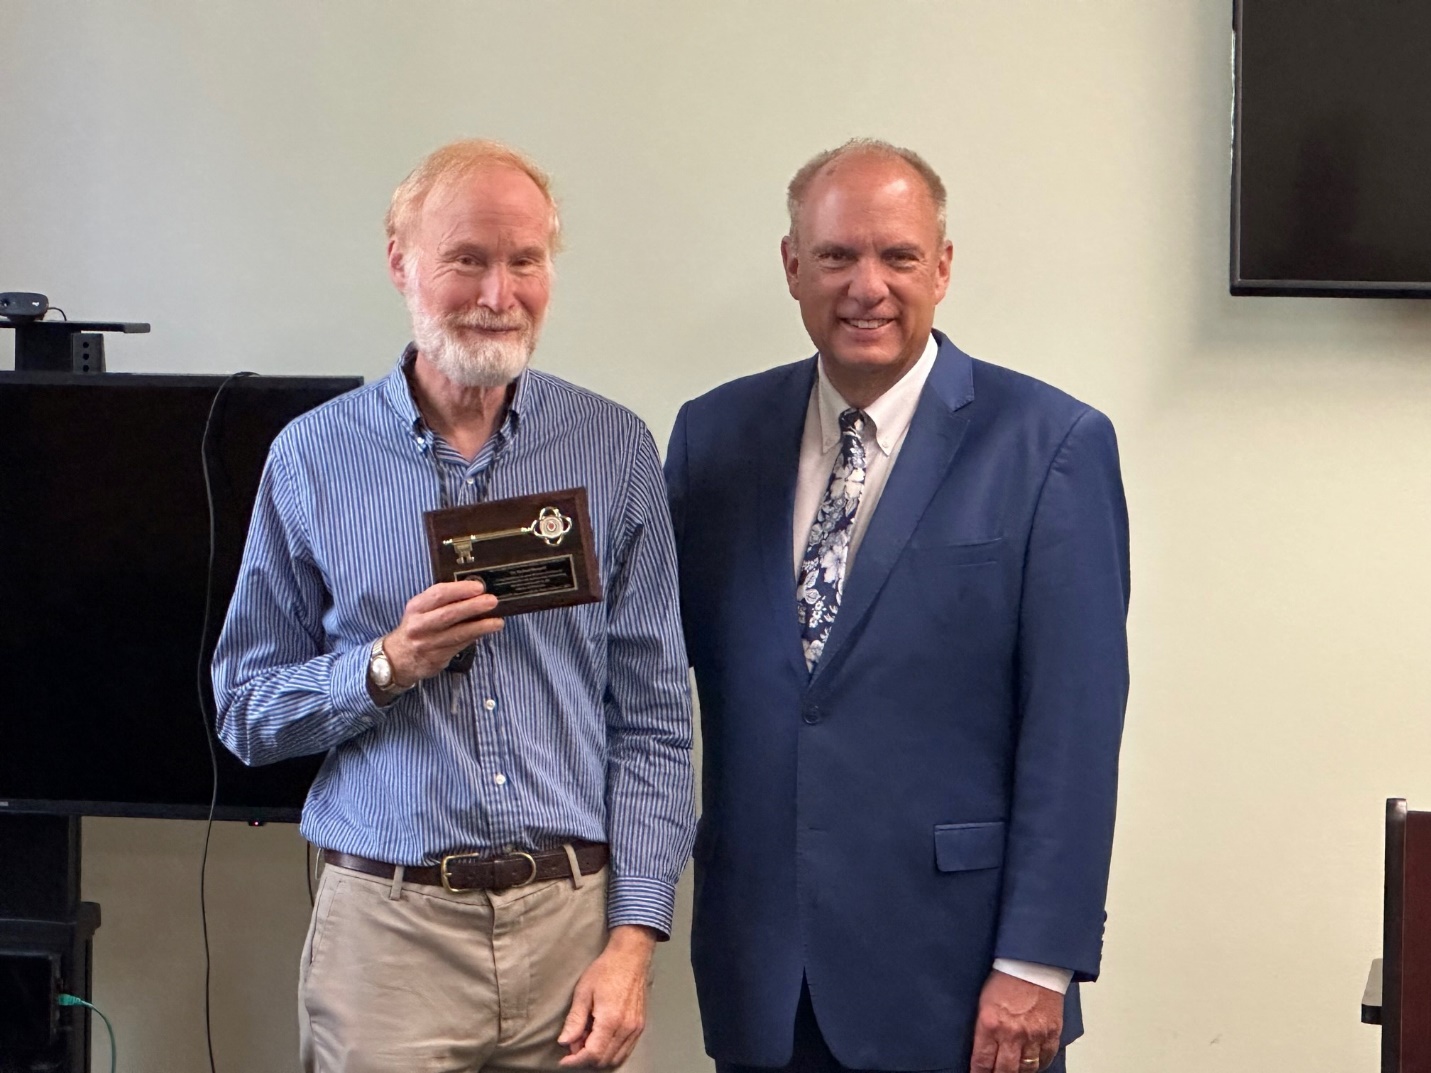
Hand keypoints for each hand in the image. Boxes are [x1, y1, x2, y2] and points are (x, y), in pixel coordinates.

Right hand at [382, 580, 503, 685]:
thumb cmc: (416, 628)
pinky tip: (487, 631)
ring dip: (481, 626)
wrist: (398, 659)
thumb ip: (442, 601)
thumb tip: (474, 592)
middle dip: (473, 606)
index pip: (438, 594)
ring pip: (458, 634)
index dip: (460, 589)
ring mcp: (428, 644)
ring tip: (497, 621)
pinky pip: (460, 645)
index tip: (478, 587)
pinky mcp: (437, 659)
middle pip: (448, 614)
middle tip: (492, 601)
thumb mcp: (420, 610)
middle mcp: (420, 625)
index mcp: (416, 608)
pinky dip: (475, 637)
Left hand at [557, 925, 656, 1067]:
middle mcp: (626, 1028)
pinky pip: (626, 1050)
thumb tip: (565, 1042)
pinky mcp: (640, 1026)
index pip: (592, 1054)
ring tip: (586, 1039)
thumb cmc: (606, 970)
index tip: (564, 1060)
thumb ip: (574, 1020)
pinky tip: (600, 1038)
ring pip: (616, 1058)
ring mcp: (635, 1028)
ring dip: (599, 1056)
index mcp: (610, 1020)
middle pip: (604, 1060)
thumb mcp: (583, 992)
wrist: (630, 957)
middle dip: (585, 1058)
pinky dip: (611, 1051)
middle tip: (574, 1044)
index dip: (576, 1061)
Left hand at [969, 970, 1062, 1072]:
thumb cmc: (1005, 979)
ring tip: (1013, 1070)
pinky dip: (1038, 1065)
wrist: (1032, 964)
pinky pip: (1045, 1059)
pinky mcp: (1051, 1034)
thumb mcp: (984, 1002)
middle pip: (1005, 1071)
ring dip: (1018, 1072)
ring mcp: (1034, 1036)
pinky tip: (1032, 1064)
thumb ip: (983, 1029)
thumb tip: (981, 1050)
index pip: (982, 1061)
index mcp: (990, 1024)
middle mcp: (1012, 1033)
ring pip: (1026, 1069)